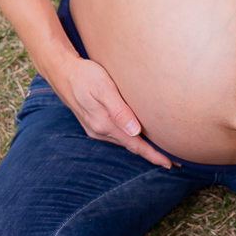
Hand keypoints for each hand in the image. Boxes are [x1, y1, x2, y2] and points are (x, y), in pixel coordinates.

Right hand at [51, 55, 173, 167]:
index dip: (153, 155)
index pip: (135, 145)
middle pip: (131, 147)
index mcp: (105, 123)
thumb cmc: (86, 75)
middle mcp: (100, 130)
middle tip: (173, 161)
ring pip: (124, 142)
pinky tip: (138, 137)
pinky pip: (117, 136)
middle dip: (151, 154)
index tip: (170, 164)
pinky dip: (130, 139)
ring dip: (141, 147)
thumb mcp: (104, 88)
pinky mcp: (94, 123)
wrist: (62, 72)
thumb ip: (120, 110)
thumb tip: (135, 131)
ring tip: (160, 150)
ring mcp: (96, 128)